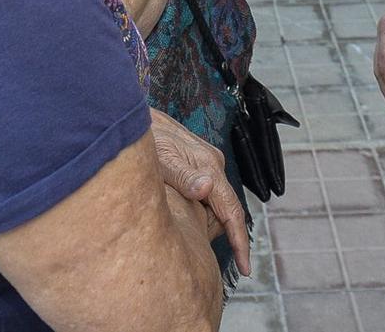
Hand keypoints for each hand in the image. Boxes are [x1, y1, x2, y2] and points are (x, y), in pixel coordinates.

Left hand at [149, 109, 249, 275]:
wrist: (138, 118)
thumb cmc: (147, 136)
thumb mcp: (161, 159)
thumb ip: (184, 175)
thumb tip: (207, 189)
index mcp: (209, 166)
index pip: (231, 211)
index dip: (239, 241)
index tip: (245, 267)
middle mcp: (213, 165)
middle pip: (223, 211)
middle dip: (211, 232)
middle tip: (185, 243)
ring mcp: (207, 164)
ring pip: (212, 205)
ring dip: (199, 218)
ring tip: (174, 221)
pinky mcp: (199, 165)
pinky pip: (204, 196)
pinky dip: (194, 208)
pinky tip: (176, 208)